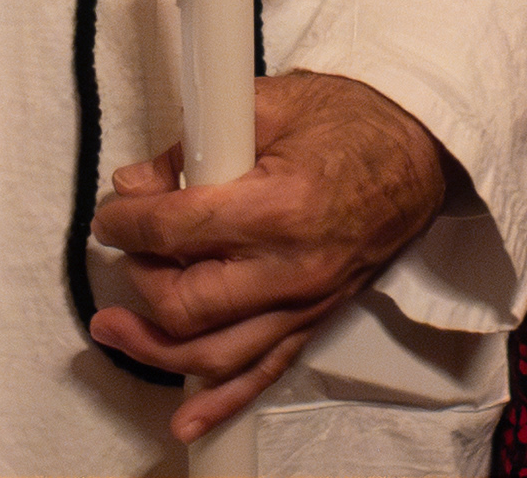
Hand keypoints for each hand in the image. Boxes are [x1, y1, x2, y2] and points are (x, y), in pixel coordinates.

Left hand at [89, 71, 453, 442]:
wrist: (415, 152)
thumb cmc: (349, 123)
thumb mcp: (266, 105)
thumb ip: (193, 146)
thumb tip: (135, 182)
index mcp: (281, 205)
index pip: (178, 230)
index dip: (128, 222)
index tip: (112, 213)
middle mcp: (293, 267)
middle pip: (189, 303)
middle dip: (140, 278)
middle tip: (125, 248)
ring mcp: (306, 303)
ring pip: (216, 353)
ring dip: (156, 348)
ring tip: (114, 329)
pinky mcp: (314, 320)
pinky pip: (263, 373)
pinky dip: (221, 403)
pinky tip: (187, 421)